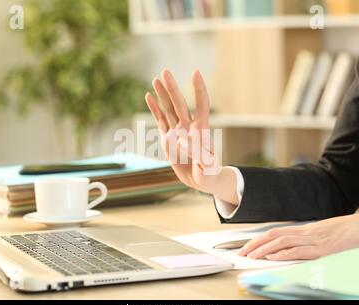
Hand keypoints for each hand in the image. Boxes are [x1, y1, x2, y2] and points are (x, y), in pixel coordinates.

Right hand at [145, 69, 238, 204]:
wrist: (202, 180)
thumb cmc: (209, 174)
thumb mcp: (208, 168)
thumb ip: (198, 155)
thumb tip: (182, 139)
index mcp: (201, 131)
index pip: (202, 105)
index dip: (199, 90)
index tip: (195, 73)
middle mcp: (189, 127)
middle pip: (180, 103)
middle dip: (172, 88)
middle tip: (164, 72)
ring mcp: (178, 131)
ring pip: (168, 109)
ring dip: (162, 94)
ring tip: (155, 79)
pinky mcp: (168, 138)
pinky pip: (160, 120)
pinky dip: (155, 109)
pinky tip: (149, 97)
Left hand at [239, 211, 358, 260]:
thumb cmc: (347, 231)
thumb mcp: (323, 234)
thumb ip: (308, 240)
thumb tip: (293, 248)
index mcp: (305, 230)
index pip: (275, 233)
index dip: (259, 240)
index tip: (246, 247)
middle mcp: (306, 233)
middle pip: (274, 236)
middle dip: (255, 244)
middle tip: (242, 254)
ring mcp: (314, 240)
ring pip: (283, 242)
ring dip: (264, 249)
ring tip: (252, 256)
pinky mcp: (324, 249)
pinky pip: (301, 250)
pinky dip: (285, 254)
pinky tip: (274, 258)